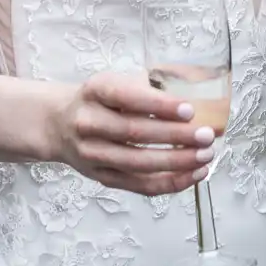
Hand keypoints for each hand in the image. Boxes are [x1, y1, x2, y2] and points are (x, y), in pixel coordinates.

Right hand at [46, 73, 217, 195]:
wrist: (59, 124)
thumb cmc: (101, 99)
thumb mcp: (119, 80)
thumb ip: (154, 82)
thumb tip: (202, 83)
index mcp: (96, 91)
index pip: (127, 97)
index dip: (159, 105)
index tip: (190, 109)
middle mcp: (89, 123)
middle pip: (134, 133)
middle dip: (175, 136)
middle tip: (206, 135)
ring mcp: (92, 155)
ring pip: (138, 164)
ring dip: (176, 162)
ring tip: (205, 156)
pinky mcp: (102, 178)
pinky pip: (139, 186)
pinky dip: (170, 183)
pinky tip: (194, 174)